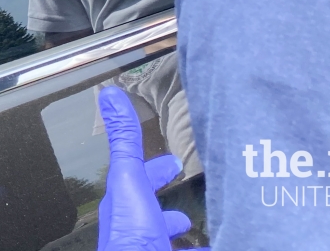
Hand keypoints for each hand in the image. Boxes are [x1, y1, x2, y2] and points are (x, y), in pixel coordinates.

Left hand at [97, 86, 195, 250]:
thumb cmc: (131, 237)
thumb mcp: (129, 180)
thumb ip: (125, 141)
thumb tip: (109, 95)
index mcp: (126, 207)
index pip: (139, 182)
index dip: (155, 171)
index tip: (173, 164)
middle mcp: (137, 231)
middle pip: (154, 213)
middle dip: (171, 203)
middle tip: (190, 191)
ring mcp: (150, 248)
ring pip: (168, 239)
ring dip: (186, 232)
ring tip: (209, 226)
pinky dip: (207, 245)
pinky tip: (219, 243)